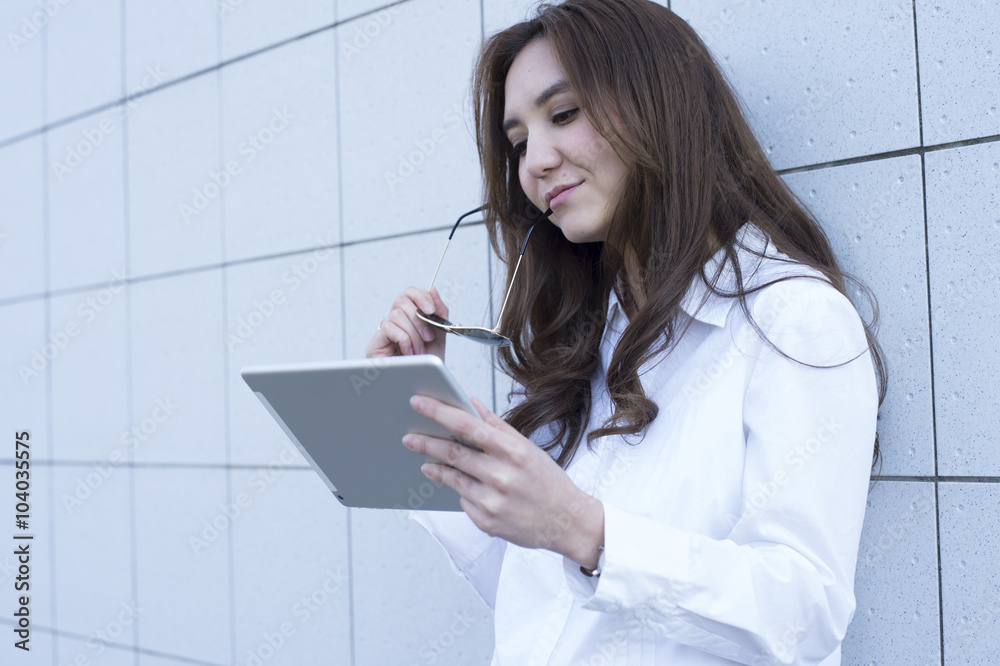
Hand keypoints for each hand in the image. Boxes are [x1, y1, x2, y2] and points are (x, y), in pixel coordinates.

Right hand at [365, 286, 448, 361]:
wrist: (423, 388)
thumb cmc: (428, 364)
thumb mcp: (439, 336)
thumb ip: (439, 313)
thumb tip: (434, 290)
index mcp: (410, 317)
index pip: (410, 293)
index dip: (421, 296)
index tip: (432, 309)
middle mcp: (394, 322)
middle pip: (401, 300)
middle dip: (419, 318)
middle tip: (428, 337)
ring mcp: (383, 332)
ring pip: (397, 315)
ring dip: (413, 334)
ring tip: (419, 351)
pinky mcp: (375, 344)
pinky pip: (390, 328)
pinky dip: (404, 340)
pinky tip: (409, 353)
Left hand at [402, 394, 604, 568]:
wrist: (567, 523)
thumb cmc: (548, 482)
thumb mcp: (528, 449)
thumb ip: (498, 427)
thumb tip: (473, 404)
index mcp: (513, 452)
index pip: (468, 426)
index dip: (440, 412)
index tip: (418, 403)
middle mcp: (501, 476)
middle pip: (453, 453)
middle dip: (427, 443)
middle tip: (408, 437)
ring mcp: (492, 501)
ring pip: (453, 479)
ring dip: (436, 468)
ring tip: (426, 461)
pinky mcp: (487, 522)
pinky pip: (464, 501)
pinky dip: (462, 492)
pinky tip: (464, 487)